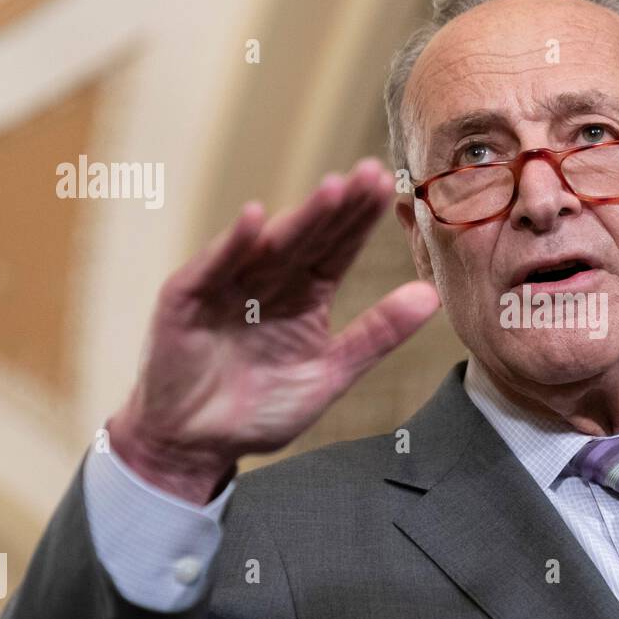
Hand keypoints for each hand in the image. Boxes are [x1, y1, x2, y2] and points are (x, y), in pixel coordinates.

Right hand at [108, 158, 439, 503]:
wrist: (197, 446)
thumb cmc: (260, 410)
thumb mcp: (330, 374)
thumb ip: (377, 334)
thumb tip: (432, 296)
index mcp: (304, 296)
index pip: (337, 249)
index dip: (361, 220)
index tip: (389, 186)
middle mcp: (269, 281)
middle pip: (309, 237)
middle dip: (339, 207)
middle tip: (371, 173)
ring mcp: (226, 286)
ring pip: (269, 245)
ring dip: (299, 218)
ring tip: (332, 189)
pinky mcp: (186, 300)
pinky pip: (212, 268)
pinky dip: (231, 245)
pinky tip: (254, 219)